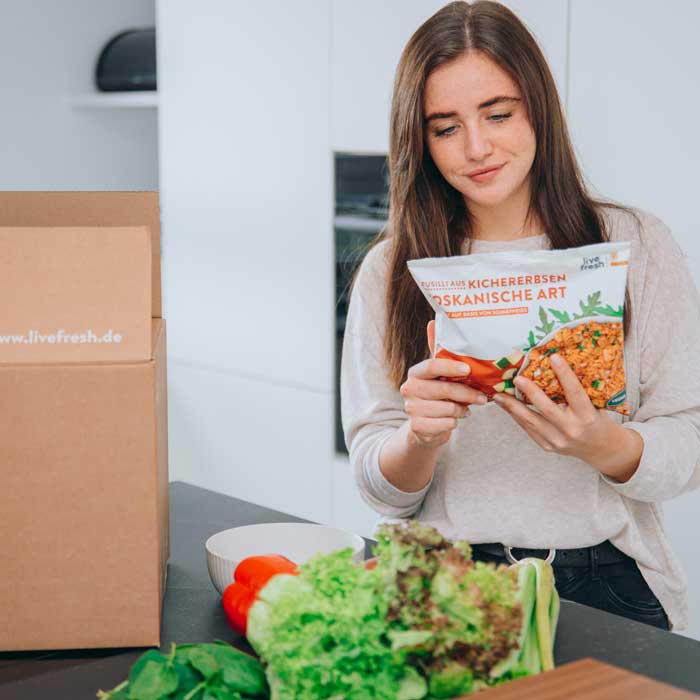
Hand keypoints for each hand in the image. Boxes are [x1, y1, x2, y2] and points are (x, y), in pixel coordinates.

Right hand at [400, 320, 487, 447]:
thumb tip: (433, 321)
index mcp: (415, 373)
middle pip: (444, 389)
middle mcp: (409, 389)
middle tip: (482, 397)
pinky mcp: (416, 427)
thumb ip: (438, 351)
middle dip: (467, 393)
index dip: (450, 367)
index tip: (468, 370)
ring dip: (462, 410)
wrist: (424, 426)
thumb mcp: (439, 375)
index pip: (431, 366)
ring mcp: (411, 409)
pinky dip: (454, 423)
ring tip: (464, 409)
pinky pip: (446, 424)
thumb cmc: (437, 396)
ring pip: (448, 409)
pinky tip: (454, 419)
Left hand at [492, 353, 641, 478]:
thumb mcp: (595, 405)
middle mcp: (572, 430)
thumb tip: (555, 365)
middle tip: (517, 378)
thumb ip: (578, 391)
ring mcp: (558, 441)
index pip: (575, 393)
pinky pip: (528, 429)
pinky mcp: (547, 446)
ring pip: (531, 421)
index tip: (554, 357)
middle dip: (530, 392)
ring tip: (498, 395)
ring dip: (512, 406)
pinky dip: (516, 416)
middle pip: (547, 409)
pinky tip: (506, 406)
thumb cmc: (597, 421)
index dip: (564, 374)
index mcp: (587, 417)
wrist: (601, 449)